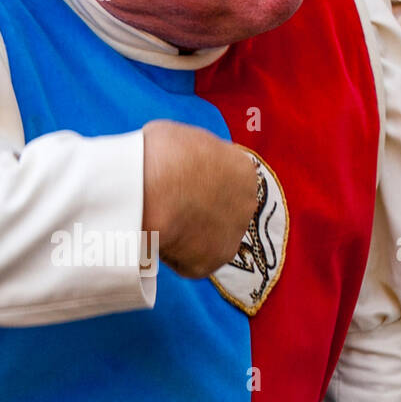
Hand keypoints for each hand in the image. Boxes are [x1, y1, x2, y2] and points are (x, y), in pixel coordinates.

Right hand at [141, 120, 257, 278]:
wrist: (153, 188)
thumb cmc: (163, 154)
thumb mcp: (183, 138)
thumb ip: (193, 157)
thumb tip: (182, 164)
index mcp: (244, 171)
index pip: (227, 182)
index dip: (202, 185)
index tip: (180, 187)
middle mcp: (247, 204)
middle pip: (222, 212)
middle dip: (200, 213)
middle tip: (169, 209)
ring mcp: (232, 236)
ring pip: (207, 239)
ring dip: (188, 237)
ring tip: (159, 226)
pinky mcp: (210, 263)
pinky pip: (188, 262)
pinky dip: (172, 256)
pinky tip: (156, 242)